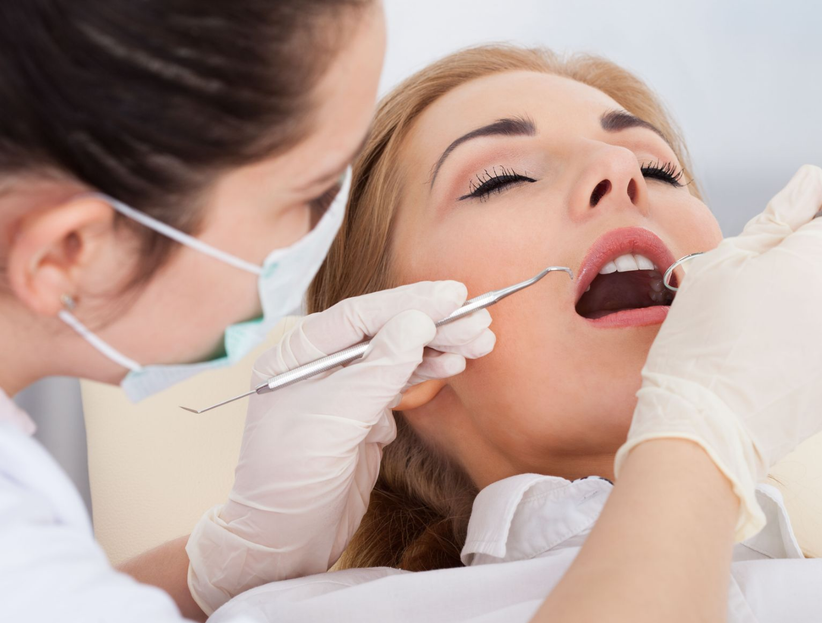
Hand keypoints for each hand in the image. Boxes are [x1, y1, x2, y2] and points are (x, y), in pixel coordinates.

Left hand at [186, 281, 494, 613]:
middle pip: (385, 331)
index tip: (453, 295)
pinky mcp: (364, 418)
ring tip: (481, 337)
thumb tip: (417, 322)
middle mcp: (320, 366)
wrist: (283, 543)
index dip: (410, 301)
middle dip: (433, 323)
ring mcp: (344, 391)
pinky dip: (430, 372)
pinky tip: (456, 363)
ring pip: (399, 355)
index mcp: (297, 355)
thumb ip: (378, 369)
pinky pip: (401, 383)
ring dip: (439, 345)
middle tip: (479, 317)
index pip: (361, 315)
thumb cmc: (289, 480)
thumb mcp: (333, 421)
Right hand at [616, 165, 821, 540]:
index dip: (816, 218)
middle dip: (803, 269)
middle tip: (749, 299)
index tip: (786, 237)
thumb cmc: (701, 341)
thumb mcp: (723, 263)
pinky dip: (818, 344)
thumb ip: (776, 217)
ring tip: (758, 337)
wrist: (703, 425)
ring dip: (811, 308)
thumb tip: (812, 178)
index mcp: (820, 260)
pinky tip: (775, 360)